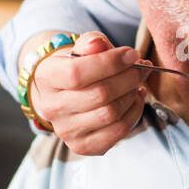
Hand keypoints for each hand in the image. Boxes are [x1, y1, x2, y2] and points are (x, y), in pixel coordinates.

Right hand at [29, 31, 145, 155]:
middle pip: (99, 94)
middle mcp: (51, 108)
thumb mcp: (84, 47)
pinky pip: (118, 131)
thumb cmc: (80, 65)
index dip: (110, 63)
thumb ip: (92, 43)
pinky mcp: (82, 146)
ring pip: (111, 114)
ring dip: (132, 95)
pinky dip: (134, 113)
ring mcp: (66, 131)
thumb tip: (98, 45)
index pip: (77, 73)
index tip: (132, 54)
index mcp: (46, 78)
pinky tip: (135, 99)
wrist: (68, 92)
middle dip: (129, 78)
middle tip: (142, 68)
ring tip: (138, 82)